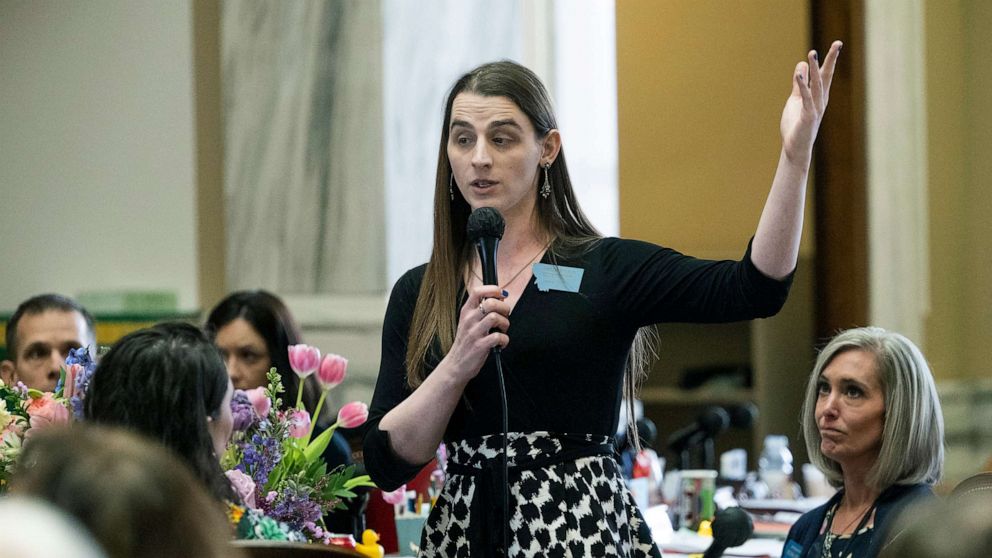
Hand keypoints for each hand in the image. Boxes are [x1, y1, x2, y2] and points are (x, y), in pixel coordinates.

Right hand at [442, 285, 509, 382]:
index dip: (493, 289)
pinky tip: (501, 343)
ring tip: (502, 331)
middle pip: (491, 303)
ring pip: (495, 317)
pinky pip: (498, 337)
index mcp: (466, 311)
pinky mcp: (479, 346)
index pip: (477, 291)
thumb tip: (501, 297)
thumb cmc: (466, 342)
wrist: (456, 365)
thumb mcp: (469, 322)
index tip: (501, 295)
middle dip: (504, 308)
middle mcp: (468, 320)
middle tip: (504, 317)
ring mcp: (473, 333)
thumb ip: (482, 310)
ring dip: (505, 324)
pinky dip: (505, 340)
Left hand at [780, 40, 842, 162]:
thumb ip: (799, 84)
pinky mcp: (808, 115)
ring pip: (817, 84)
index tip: (837, 44)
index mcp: (819, 96)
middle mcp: (821, 100)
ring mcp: (816, 108)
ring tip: (812, 53)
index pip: (825, 74)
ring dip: (814, 69)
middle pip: (827, 76)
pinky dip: (803, 85)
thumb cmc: (796, 125)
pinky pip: (806, 97)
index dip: (830, 59)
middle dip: (831, 59)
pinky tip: (799, 74)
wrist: (795, 148)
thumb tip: (802, 64)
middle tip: (838, 43)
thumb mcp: (796, 100)